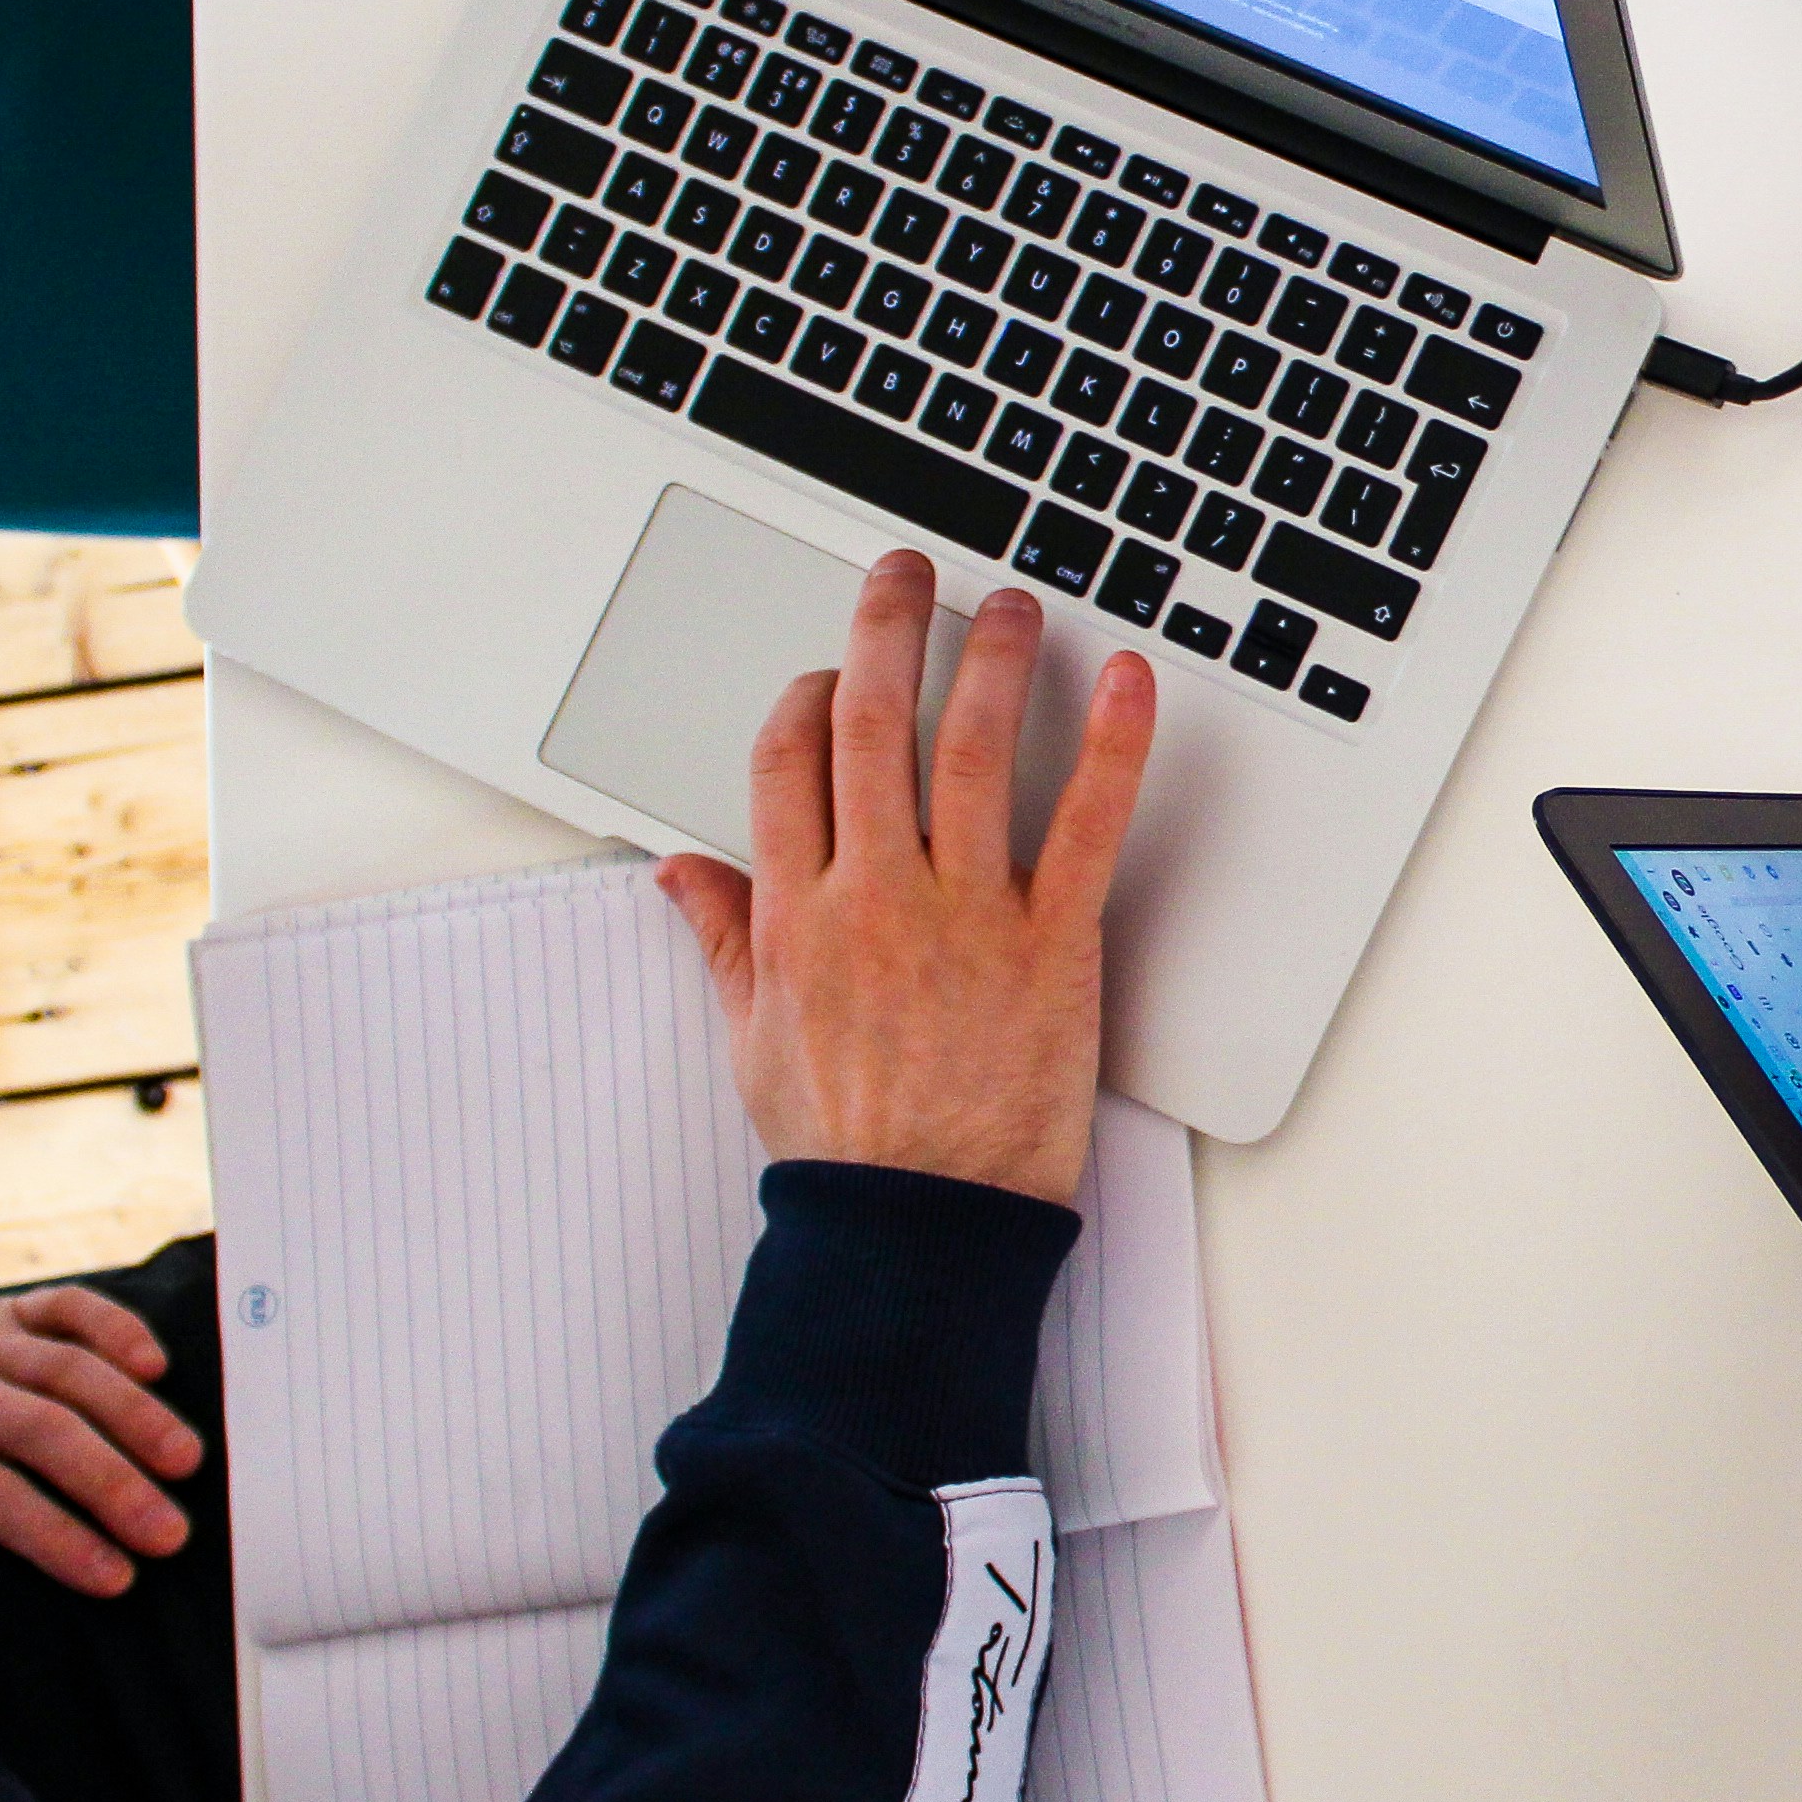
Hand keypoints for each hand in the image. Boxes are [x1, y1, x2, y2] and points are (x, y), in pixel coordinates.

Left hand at [0, 1275, 204, 1624]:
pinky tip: (154, 1366)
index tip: (111, 1578)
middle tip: (170, 1535)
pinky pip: (66, 1305)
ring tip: (185, 1463)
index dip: (55, 1535)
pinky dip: (114, 1326)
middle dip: (114, 1484)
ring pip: (68, 1368)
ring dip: (134, 1413)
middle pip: (43, 1430)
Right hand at [655, 551, 1152, 1203]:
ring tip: (1012, 604)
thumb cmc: (846, 1146)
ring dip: (992, 661)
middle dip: (886, 633)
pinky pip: (1083, 825)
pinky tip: (1123, 681)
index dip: (807, 699)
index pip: (787, 764)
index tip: (828, 672)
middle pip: (871, 728)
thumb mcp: (755, 1039)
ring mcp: (965, 916)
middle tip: (907, 573)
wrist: (920, 1228)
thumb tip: (678, 871)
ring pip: (970, 753)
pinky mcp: (1053, 944)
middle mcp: (875, 898)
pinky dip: (1110, 744)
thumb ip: (724, 938)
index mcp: (799, 914)